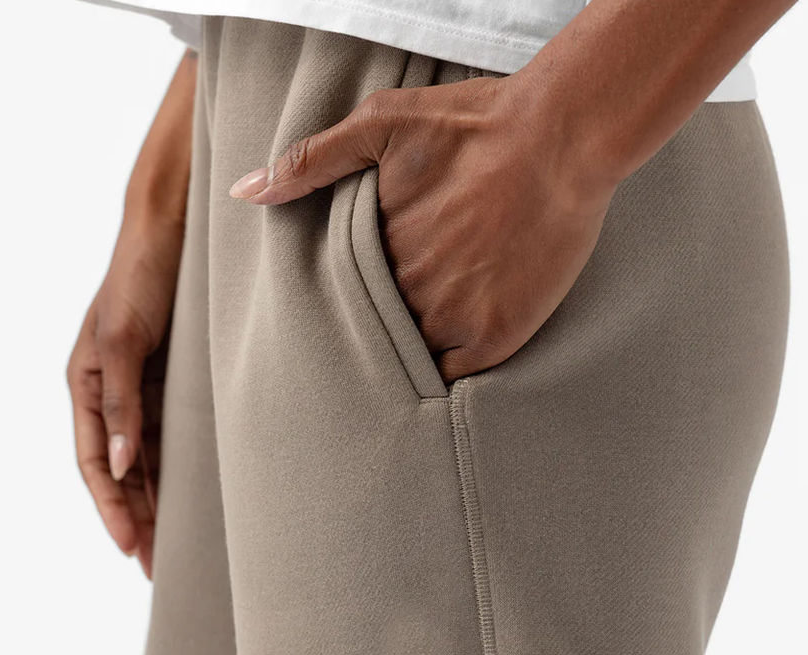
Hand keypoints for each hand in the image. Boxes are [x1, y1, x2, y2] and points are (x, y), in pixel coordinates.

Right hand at [67, 209, 182, 578]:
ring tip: (178, 548)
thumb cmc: (141, 276)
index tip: (131, 548)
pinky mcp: (173, 381)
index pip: (95, 463)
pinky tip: (196, 497)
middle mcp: (113, 393)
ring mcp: (144, 389)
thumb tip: (123, 466)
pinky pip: (172, 438)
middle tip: (158, 566)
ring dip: (160, 502)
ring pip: (148, 461)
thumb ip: (123, 402)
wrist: (175, 229)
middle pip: (123, 472)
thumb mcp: (125, 339)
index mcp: (87, 385)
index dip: (111, 508)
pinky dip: (179, 470)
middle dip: (137, 519)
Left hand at [229, 73, 619, 380]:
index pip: (338, 299)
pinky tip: (445, 365)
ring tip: (408, 358)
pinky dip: (444, 376)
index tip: (344, 311)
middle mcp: (406, 290)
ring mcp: (450, 318)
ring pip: (409, 359)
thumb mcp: (382, 123)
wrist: (562, 137)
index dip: (343, 306)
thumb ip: (311, 160)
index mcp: (374, 249)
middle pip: (373, 331)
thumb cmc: (475, 126)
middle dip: (371, 335)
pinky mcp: (493, 338)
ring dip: (406, 358)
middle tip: (376, 339)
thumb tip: (245, 192)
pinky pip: (454, 378)